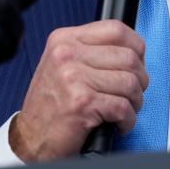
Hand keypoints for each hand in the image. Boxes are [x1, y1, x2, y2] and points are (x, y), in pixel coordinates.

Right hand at [9, 19, 147, 161]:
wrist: (29, 139)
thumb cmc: (50, 104)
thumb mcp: (63, 64)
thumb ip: (91, 50)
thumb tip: (131, 49)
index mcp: (64, 39)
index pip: (116, 29)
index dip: (136, 47)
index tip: (138, 61)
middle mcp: (67, 54)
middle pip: (128, 57)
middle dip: (140, 79)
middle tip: (134, 92)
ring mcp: (73, 78)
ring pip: (129, 82)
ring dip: (135, 101)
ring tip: (126, 109)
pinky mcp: (82, 103)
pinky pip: (123, 107)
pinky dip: (128, 119)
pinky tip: (119, 123)